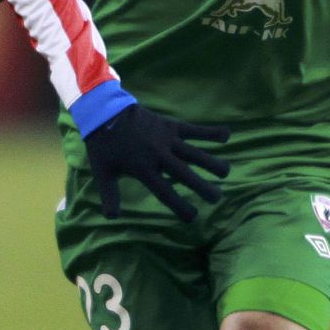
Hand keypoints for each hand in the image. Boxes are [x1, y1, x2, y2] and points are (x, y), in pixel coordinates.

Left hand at [83, 104, 229, 222]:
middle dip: (203, 187)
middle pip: (186, 174)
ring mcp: (166, 139)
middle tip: (217, 198)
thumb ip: (109, 195)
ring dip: (211, 162)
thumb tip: (112, 218)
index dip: (180, 206)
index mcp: (143, 169)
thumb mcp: (102, 172)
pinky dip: (210, 132)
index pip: (166, 193)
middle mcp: (158, 155)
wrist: (104, 112)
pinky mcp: (171, 125)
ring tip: (225, 172)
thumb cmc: (103, 145)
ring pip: (194, 153)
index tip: (193, 216)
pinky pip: (194, 130)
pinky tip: (227, 135)